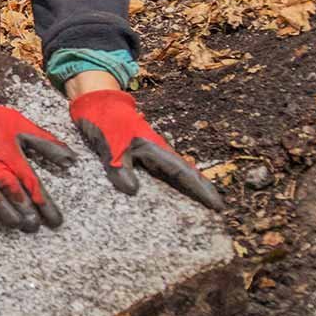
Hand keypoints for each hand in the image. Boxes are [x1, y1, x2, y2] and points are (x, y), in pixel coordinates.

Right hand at [0, 89, 75, 230]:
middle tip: (34, 226)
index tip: (55, 220)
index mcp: (7, 152)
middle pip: (11, 192)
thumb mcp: (18, 123)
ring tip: (15, 225)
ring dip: (4, 213)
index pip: (31, 183)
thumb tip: (71, 160)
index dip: (44, 204)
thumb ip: (45, 142)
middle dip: (26, 211)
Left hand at [69, 89, 223, 208]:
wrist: (97, 105)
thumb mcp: (110, 145)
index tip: (217, 205)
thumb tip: (133, 191)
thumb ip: (120, 167)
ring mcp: (151, 154)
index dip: (201, 189)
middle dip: (202, 191)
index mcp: (155, 149)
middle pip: (186, 175)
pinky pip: (161, 173)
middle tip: (218, 210)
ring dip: (188, 189)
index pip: (185, 173)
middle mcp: (158, 153)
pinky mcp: (141, 156)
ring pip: (176, 174)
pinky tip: (173, 195)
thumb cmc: (106, 123)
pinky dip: (171, 183)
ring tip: (201, 207)